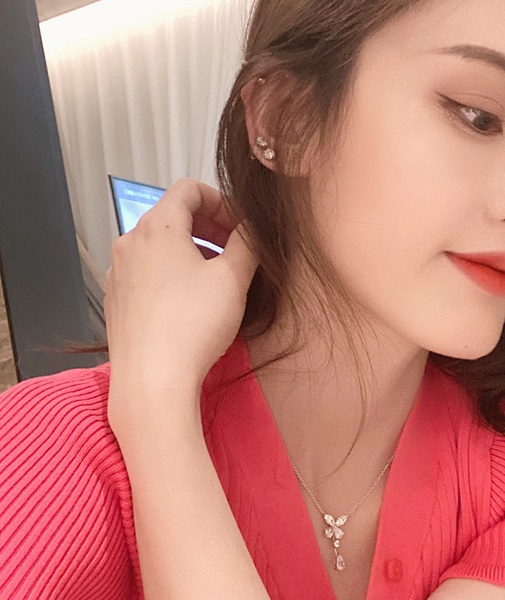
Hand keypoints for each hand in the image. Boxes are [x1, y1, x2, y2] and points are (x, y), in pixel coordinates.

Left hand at [104, 179, 258, 420]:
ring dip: (192, 250)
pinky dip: (172, 272)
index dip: (222, 200)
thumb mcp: (233, 278)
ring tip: (218, 277)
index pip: (189, 189)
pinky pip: (147, 271)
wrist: (152, 381)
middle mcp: (130, 242)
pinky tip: (191, 301)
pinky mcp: (116, 300)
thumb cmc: (194, 324)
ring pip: (159, 246)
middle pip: (172, 215)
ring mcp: (118, 272)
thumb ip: (247, 243)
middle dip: (209, 226)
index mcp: (157, 226)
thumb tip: (252, 228)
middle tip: (237, 249)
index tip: (242, 226)